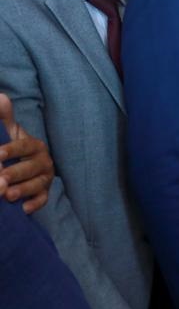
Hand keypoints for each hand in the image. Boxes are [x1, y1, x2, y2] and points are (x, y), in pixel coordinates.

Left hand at [0, 93, 53, 212]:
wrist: (18, 166)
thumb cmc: (10, 147)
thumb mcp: (7, 131)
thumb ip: (3, 117)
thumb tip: (1, 99)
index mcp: (34, 144)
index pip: (24, 146)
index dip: (11, 150)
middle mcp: (44, 161)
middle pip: (31, 167)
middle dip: (15, 174)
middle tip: (0, 180)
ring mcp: (45, 178)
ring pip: (37, 184)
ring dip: (23, 190)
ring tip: (8, 195)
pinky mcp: (44, 193)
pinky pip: (44, 199)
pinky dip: (35, 204)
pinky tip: (24, 209)